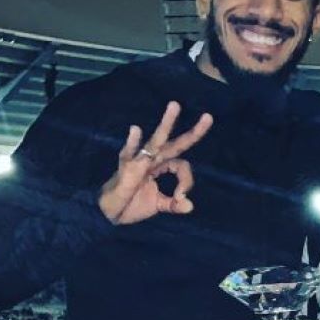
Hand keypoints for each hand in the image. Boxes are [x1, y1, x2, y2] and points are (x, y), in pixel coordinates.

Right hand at [97, 101, 213, 224]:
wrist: (110, 213)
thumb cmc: (133, 203)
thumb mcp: (158, 205)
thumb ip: (174, 205)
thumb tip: (190, 206)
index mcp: (162, 166)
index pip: (181, 166)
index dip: (185, 181)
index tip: (180, 197)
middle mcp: (153, 160)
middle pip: (176, 144)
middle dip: (193, 133)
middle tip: (209, 117)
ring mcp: (139, 161)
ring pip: (156, 141)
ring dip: (166, 124)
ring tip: (175, 106)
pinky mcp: (125, 168)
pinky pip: (128, 153)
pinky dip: (131, 142)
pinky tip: (135, 130)